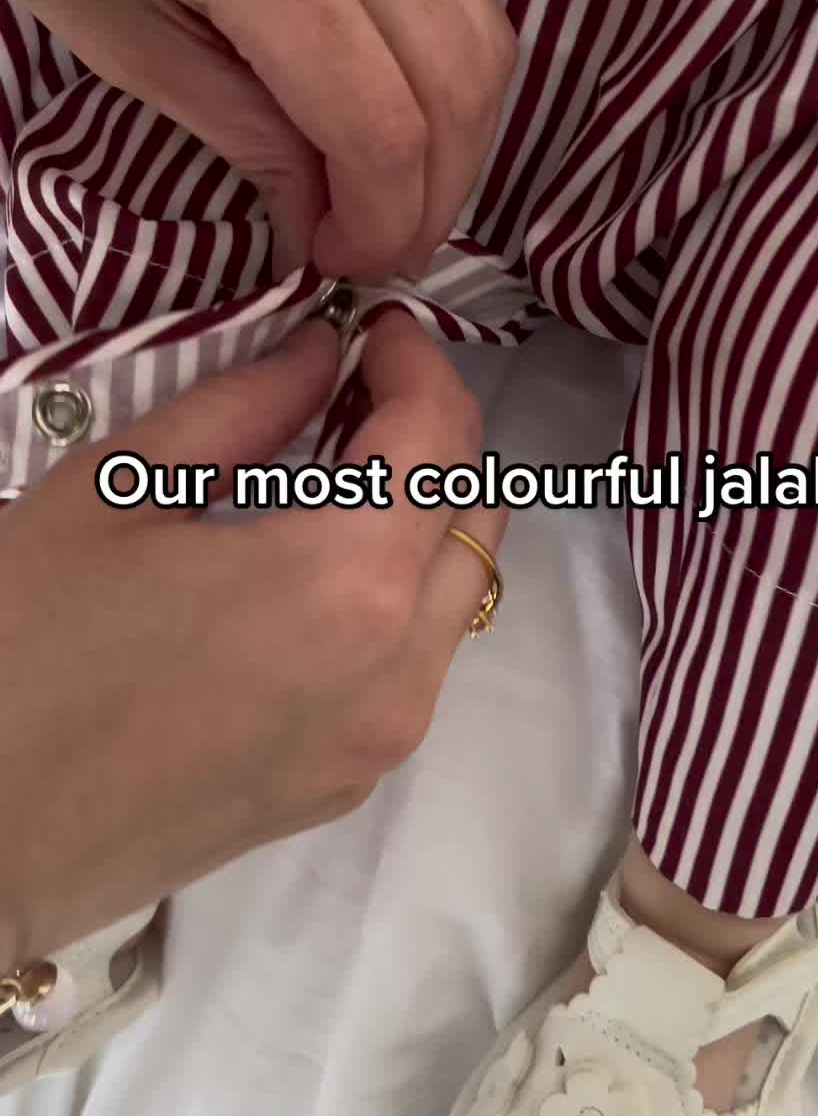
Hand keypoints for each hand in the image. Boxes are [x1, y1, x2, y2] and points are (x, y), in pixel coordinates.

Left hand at [0, 0, 514, 280]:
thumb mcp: (109, 30)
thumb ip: (240, 130)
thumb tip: (327, 225)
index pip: (377, 114)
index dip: (381, 220)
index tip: (340, 269)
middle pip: (458, 72)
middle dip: (436, 190)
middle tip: (381, 250)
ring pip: (481, 22)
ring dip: (458, 133)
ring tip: (393, 191)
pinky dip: (444, 62)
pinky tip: (393, 105)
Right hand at [0, 313, 505, 968]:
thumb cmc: (20, 646)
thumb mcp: (114, 492)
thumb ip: (241, 408)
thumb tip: (319, 353)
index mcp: (348, 580)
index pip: (444, 437)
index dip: (418, 361)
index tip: (371, 329)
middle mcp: (398, 667)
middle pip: (474, 514)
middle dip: (431, 436)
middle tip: (350, 395)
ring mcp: (381, 739)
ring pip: (458, 595)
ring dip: (421, 518)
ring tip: (330, 479)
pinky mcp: (347, 786)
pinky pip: (415, 664)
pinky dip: (397, 595)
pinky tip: (308, 573)